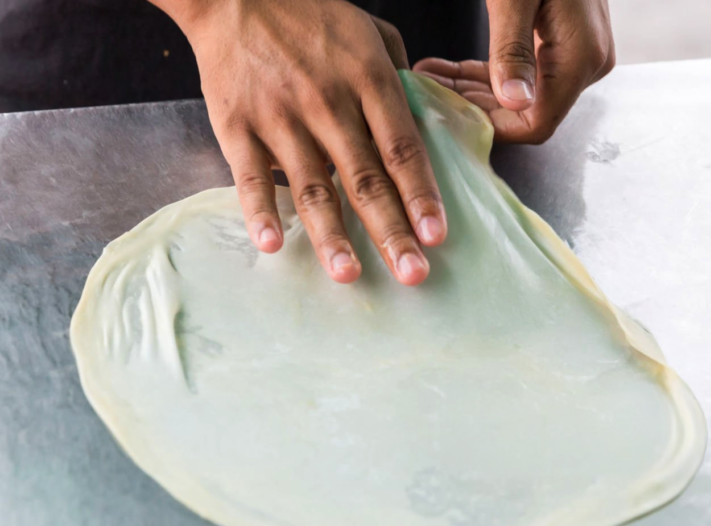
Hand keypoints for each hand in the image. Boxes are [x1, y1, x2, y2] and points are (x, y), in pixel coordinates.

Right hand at [151, 0, 445, 285]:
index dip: (420, 195)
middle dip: (391, 231)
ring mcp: (280, 117)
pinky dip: (260, 211)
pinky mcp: (237, 126)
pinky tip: (272, 245)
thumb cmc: (309, 14)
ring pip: (312, 186)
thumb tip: (422, 116)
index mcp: (367, 79)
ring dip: (331, 235)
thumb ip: (397, 76)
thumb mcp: (368, 30)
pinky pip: (250, 176)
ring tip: (348, 275)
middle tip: (411, 274)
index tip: (436, 236)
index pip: (402, 149)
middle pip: (365, 179)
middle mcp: (328, 102)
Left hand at [414, 0, 614, 142]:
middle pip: (523, 111)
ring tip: (430, 79)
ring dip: (470, 91)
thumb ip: (513, 50)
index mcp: (581, 58)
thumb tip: (514, 101)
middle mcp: (586, 64)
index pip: (537, 123)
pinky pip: (520, 72)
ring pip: (516, 94)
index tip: (452, 118)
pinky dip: (483, 74)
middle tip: (430, 94)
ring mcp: (575, 55)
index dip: (493, 128)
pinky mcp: (561, 45)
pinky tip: (447, 71)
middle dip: (472, 107)